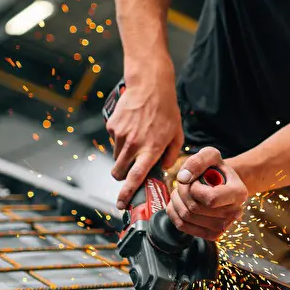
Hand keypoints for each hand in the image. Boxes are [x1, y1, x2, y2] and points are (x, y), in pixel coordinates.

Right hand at [107, 78, 183, 209]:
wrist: (149, 85)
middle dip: (122, 177)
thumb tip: (163, 167)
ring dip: (123, 156)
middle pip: (118, 172)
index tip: (121, 204)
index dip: (127, 193)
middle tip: (130, 171)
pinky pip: (114, 141)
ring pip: (116, 157)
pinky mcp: (112, 126)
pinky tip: (132, 127)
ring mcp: (120, 135)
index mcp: (151, 149)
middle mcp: (133, 144)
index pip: (136, 178)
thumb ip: (171, 155)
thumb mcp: (177, 134)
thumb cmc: (166, 109)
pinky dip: (121, 140)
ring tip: (137, 141)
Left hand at [166, 147, 248, 239]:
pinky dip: (174, 212)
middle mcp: (234, 213)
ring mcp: (223, 227)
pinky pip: (182, 226)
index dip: (195, 188)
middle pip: (195, 208)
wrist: (221, 184)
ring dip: (177, 200)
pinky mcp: (211, 235)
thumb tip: (183, 178)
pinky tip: (179, 202)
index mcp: (239, 193)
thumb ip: (198, 160)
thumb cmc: (215, 169)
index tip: (196, 180)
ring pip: (186, 217)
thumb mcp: (210, 155)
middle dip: (182, 191)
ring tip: (183, 191)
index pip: (211, 199)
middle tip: (185, 183)